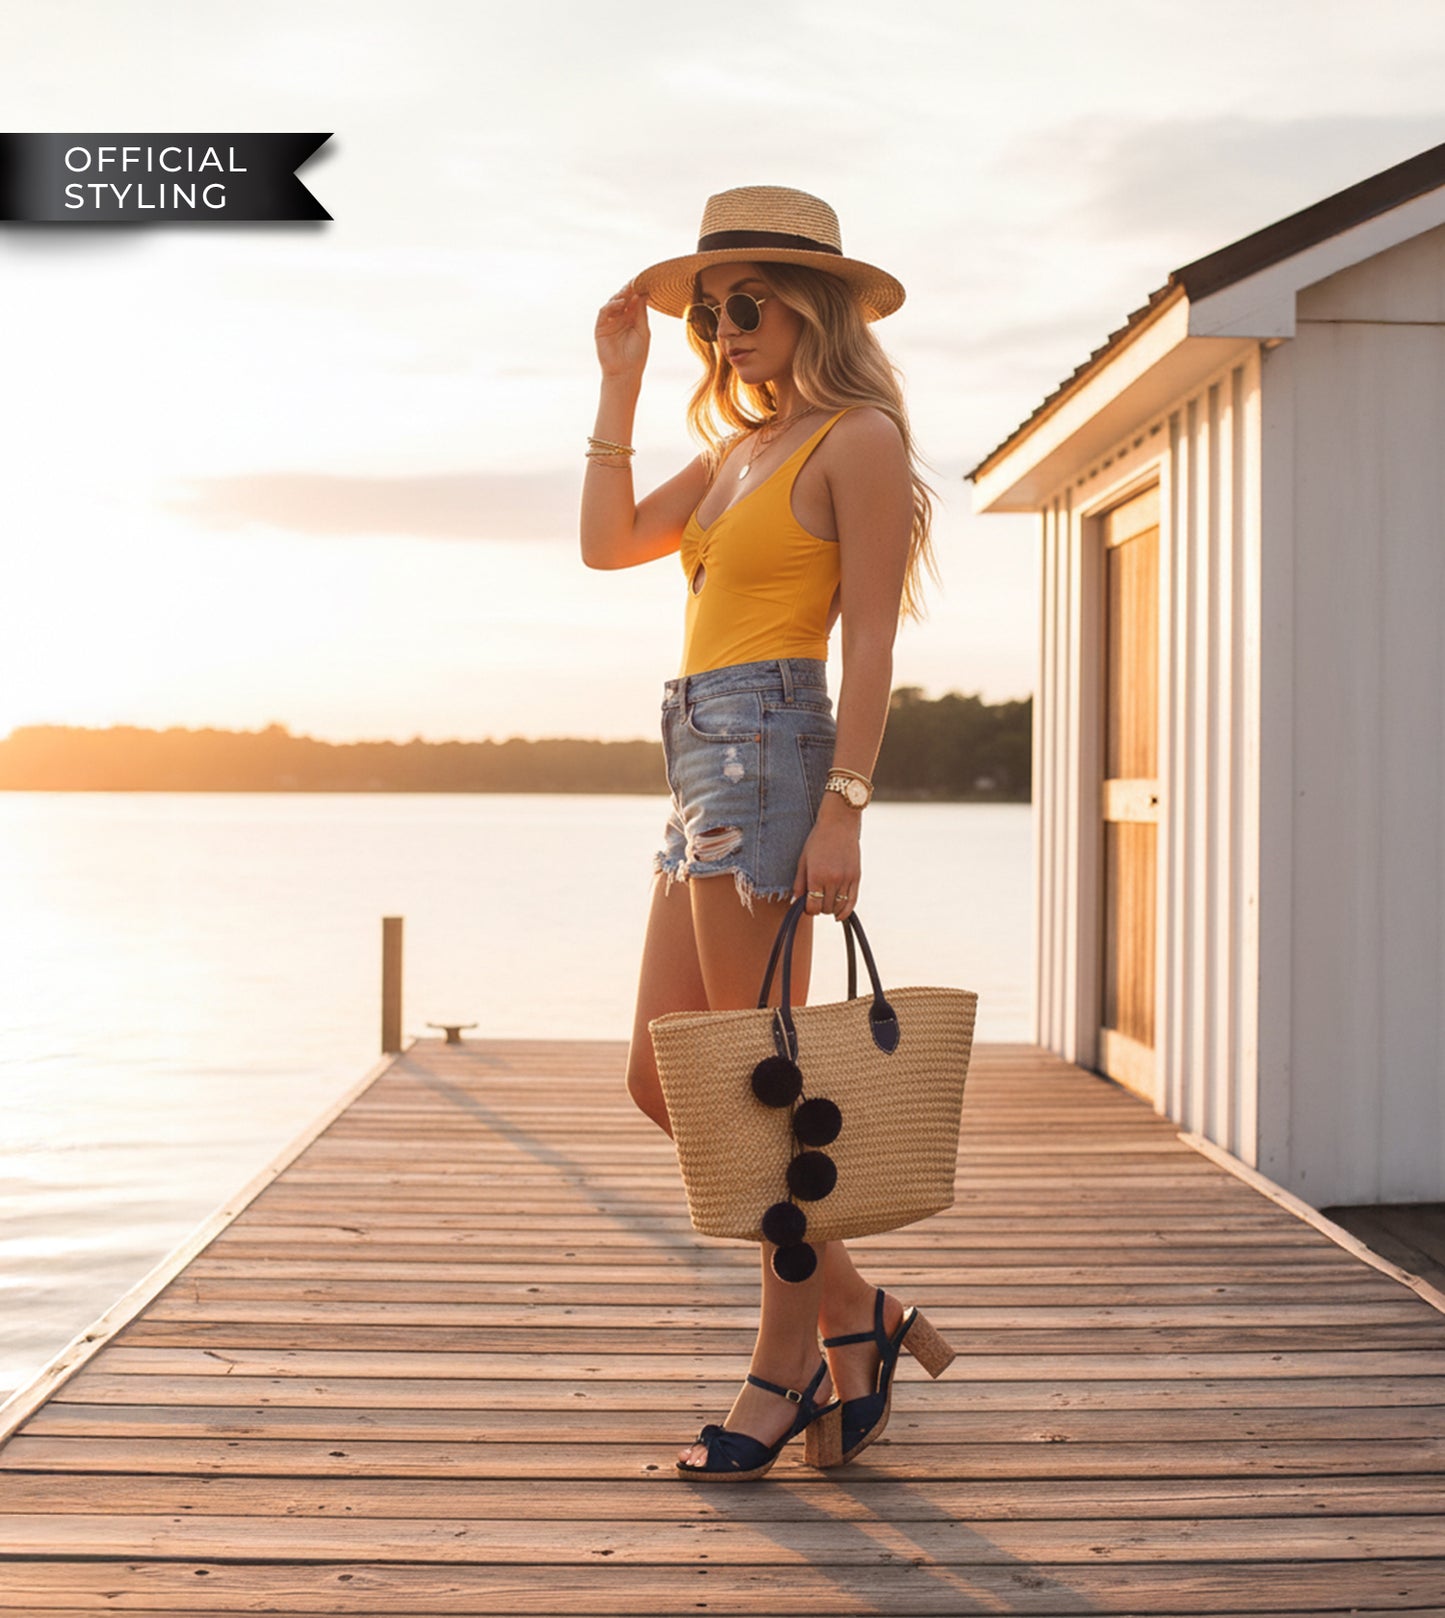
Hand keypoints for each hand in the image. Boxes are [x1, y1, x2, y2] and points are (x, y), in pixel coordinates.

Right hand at [595, 281, 649, 381]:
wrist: (625, 373)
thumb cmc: (637, 355)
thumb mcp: (643, 331)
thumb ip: (641, 313)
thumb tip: (643, 294)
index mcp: (632, 319)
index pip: (634, 301)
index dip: (638, 291)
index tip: (645, 281)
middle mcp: (620, 318)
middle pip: (623, 299)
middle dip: (629, 290)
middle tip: (635, 281)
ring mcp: (610, 322)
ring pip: (613, 303)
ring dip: (620, 296)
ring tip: (628, 291)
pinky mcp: (600, 327)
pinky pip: (604, 312)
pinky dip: (611, 306)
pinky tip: (620, 303)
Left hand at [792, 802, 860, 921]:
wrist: (839, 823)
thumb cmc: (817, 840)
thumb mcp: (803, 860)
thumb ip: (799, 883)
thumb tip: (796, 902)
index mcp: (816, 876)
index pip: (812, 906)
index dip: (808, 910)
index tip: (806, 906)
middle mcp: (832, 880)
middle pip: (825, 908)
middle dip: (819, 908)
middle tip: (816, 901)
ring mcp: (846, 879)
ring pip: (838, 907)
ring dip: (831, 909)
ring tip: (826, 903)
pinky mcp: (856, 877)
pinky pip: (852, 901)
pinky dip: (846, 911)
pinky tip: (839, 915)